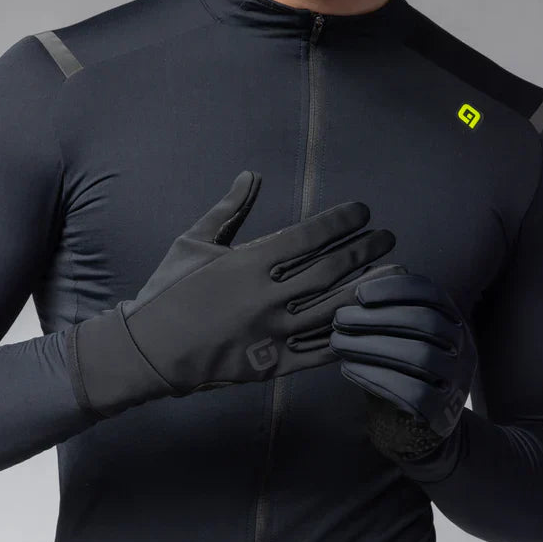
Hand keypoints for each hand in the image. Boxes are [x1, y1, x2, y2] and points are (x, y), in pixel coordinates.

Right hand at [73, 170, 396, 417]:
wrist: (147, 352)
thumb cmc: (167, 292)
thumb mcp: (192, 244)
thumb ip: (227, 211)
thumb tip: (250, 176)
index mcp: (246, 264)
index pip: (307, 237)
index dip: (340, 222)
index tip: (363, 212)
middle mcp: (265, 298)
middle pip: (328, 270)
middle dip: (364, 250)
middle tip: (388, 238)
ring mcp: (271, 334)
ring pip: (333, 309)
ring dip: (367, 289)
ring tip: (395, 273)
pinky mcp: (271, 365)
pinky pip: (319, 352)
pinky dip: (347, 336)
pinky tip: (369, 321)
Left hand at [329, 262, 476, 460]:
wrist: (417, 429)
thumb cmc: (399, 373)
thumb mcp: (397, 338)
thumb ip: (385, 311)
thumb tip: (358, 277)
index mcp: (452, 320)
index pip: (430, 293)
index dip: (395, 289)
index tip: (359, 293)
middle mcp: (462, 346)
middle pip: (424, 322)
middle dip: (377, 317)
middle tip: (339, 319)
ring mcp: (457, 379)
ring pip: (418, 356)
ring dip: (371, 345)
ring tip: (337, 342)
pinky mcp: (443, 410)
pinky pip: (412, 391)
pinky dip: (375, 377)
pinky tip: (347, 369)